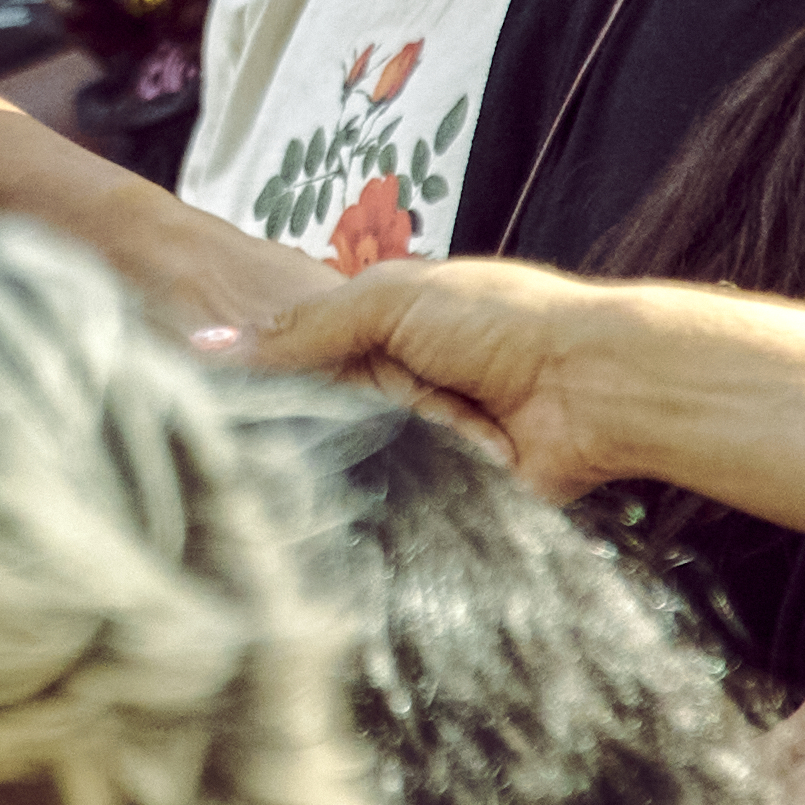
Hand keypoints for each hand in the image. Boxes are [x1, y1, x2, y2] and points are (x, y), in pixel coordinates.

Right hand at [208, 253, 682, 501]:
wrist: (594, 388)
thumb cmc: (508, 321)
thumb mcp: (390, 299)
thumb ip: (305, 327)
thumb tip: (210, 347)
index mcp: (395, 327)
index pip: (310, 354)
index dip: (268, 374)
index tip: (211, 394)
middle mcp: (410, 383)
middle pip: (330, 413)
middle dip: (305, 424)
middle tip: (249, 442)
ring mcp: (434, 440)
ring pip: (363, 462)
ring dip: (351, 464)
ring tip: (302, 474)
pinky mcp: (455, 491)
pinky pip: (405, 505)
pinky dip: (392, 503)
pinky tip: (359, 505)